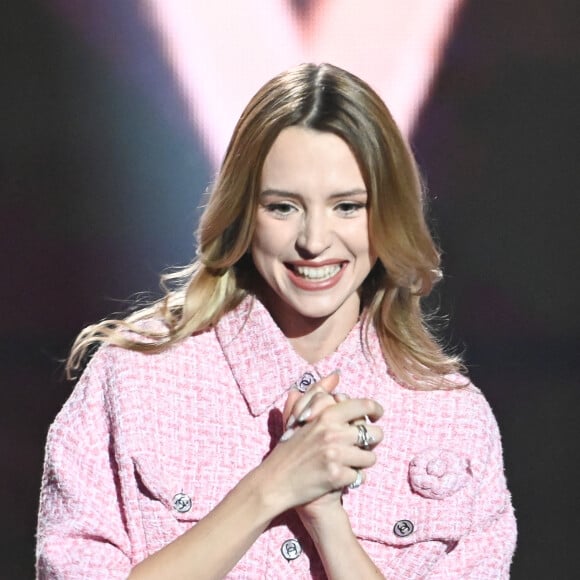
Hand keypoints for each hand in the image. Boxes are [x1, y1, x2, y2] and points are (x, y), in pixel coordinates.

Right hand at [257, 374, 383, 520]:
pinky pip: (360, 476)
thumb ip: (318, 392)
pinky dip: (353, 477)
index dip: (376, 409)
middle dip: (372, 440)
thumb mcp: (299, 414)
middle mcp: (333, 433)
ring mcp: (336, 455)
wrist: (275, 481)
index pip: (364, 405)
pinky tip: (340, 476)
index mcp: (326, 415)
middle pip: (375, 433)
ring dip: (363, 461)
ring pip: (371, 457)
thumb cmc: (288, 445)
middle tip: (361, 444)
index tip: (376, 415)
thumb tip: (336, 375)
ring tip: (348, 461)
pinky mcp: (337, 477)